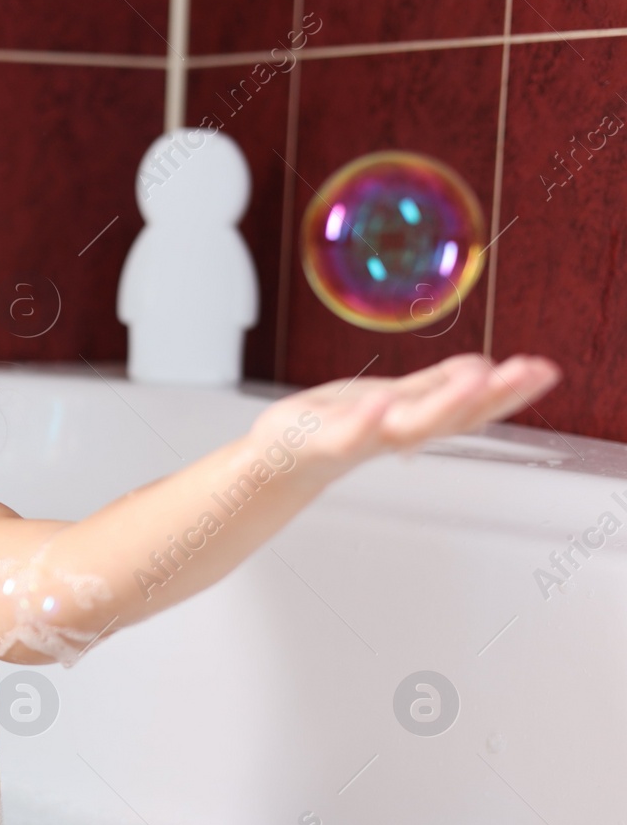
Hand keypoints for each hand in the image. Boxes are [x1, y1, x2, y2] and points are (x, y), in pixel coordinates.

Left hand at [249, 352, 562, 479]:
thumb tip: (486, 369)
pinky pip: (346, 436)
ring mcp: (360, 440)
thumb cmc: (336, 423)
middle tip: (529, 371)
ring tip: (477, 378)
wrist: (279, 455)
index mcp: (414, 419)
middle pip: (449, 419)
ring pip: (407, 428)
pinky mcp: (320, 442)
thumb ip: (435, 387)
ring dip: (443, 405)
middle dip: (493, 396)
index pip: (470, 407)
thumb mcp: (392, 399)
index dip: (510, 392)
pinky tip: (381, 403)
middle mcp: (395, 434)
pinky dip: (365, 422)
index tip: (546, 370)